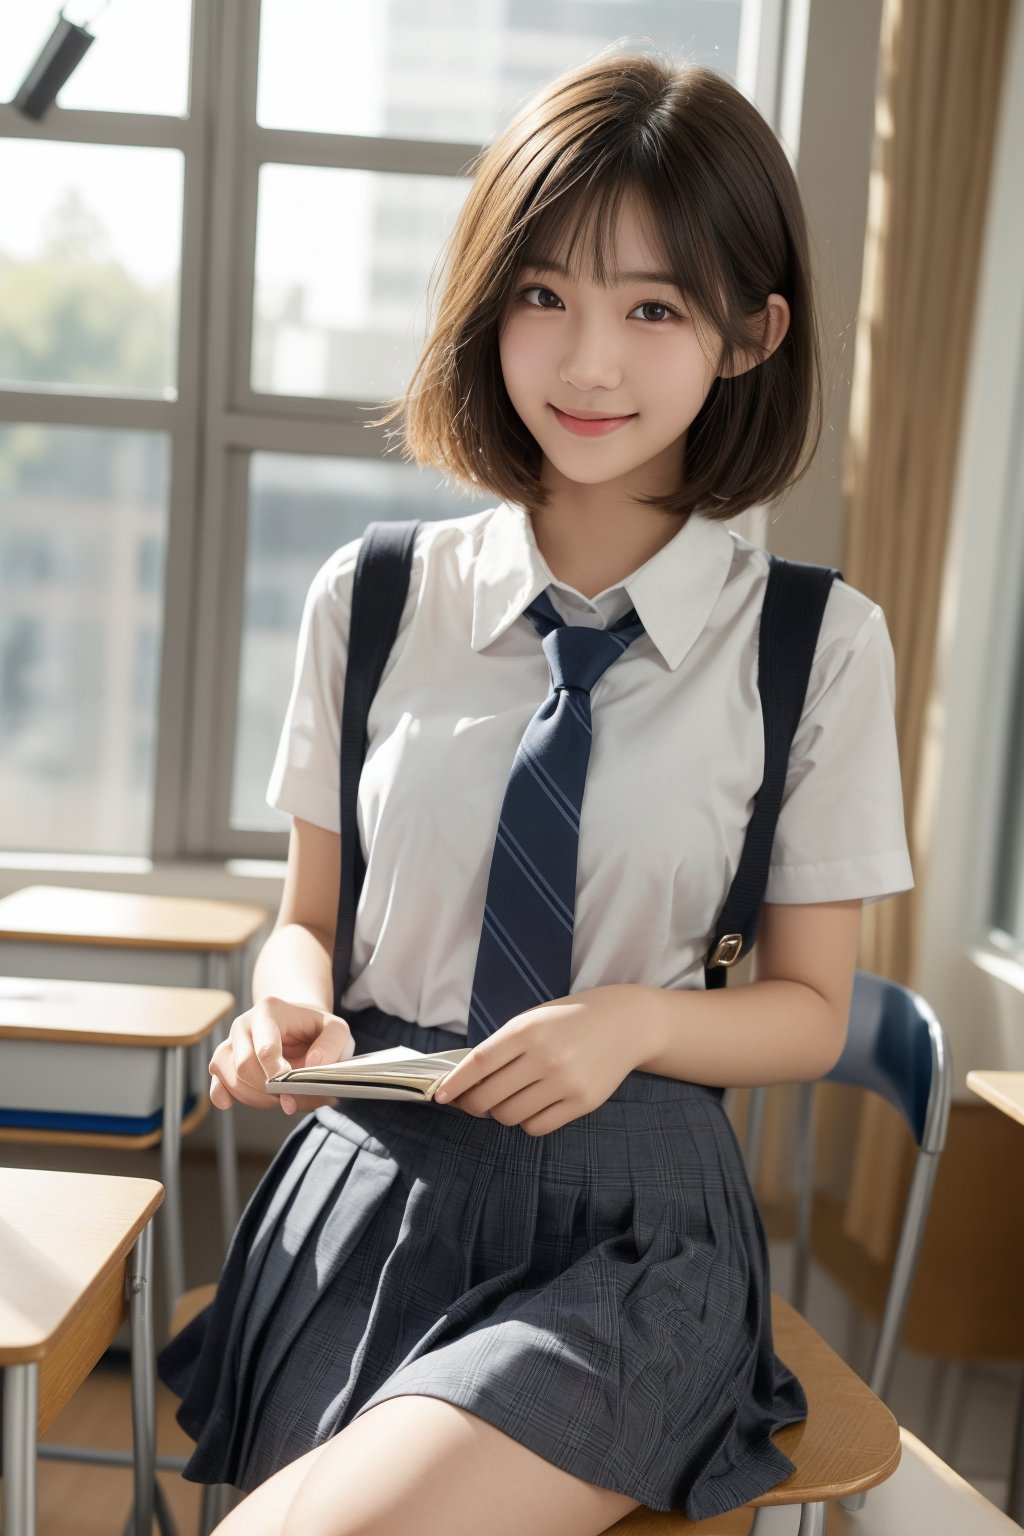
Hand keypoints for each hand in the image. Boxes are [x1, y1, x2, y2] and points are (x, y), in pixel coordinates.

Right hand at [208, 995, 353, 1115]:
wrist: (297, 1026)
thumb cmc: (315, 1029)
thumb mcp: (336, 1029)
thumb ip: (332, 1044)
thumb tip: (314, 1064)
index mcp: (269, 1010)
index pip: (265, 1048)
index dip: (277, 1073)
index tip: (290, 1088)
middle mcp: (244, 1024)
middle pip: (245, 1066)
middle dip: (269, 1089)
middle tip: (294, 1097)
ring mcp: (230, 1043)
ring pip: (231, 1078)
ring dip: (257, 1098)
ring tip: (282, 1098)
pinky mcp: (223, 1062)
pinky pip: (216, 1084)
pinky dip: (225, 1097)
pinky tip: (232, 1103)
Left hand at [435, 985, 656, 1135]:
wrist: (625, 1023)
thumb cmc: (569, 1020)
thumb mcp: (533, 1020)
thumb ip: (503, 1047)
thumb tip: (465, 1083)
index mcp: (528, 1030)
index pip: (479, 1063)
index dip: (455, 1083)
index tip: (440, 1096)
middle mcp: (546, 1056)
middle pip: (490, 1097)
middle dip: (473, 1104)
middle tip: (473, 1102)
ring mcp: (566, 1082)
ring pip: (511, 1116)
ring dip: (501, 1113)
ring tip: (507, 1100)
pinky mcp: (583, 1102)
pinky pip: (537, 1127)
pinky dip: (526, 1122)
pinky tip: (531, 1107)